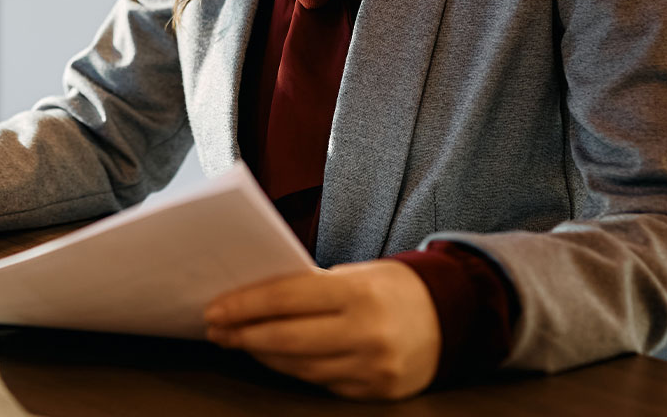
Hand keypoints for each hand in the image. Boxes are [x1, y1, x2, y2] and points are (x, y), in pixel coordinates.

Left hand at [205, 259, 440, 400]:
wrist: (450, 318)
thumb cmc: (391, 288)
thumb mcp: (355, 274)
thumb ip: (310, 288)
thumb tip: (252, 300)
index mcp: (360, 292)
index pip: (286, 298)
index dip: (244, 305)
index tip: (216, 308)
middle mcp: (368, 333)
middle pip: (286, 339)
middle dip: (244, 334)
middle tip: (217, 328)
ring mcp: (373, 368)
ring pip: (299, 367)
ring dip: (263, 355)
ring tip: (240, 341)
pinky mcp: (375, 392)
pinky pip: (320, 383)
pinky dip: (293, 369)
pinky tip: (274, 358)